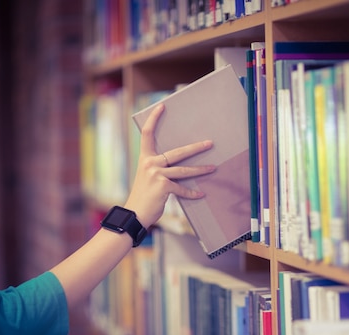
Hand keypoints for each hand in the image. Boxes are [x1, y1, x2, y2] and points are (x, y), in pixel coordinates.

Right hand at [124, 103, 215, 227]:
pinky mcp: (163, 187)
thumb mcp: (148, 177)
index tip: (162, 106)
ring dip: (201, 169)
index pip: (147, 134)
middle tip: (210, 143)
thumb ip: (159, 168)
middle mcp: (150, 163)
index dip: (154, 119)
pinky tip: (201, 193)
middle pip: (177, 152)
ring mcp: (156, 174)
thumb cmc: (144, 195)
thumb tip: (177, 163)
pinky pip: (182, 189)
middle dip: (196, 147)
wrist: (134, 213)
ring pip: (184, 170)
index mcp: (145, 158)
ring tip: (213, 168)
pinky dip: (192, 193)